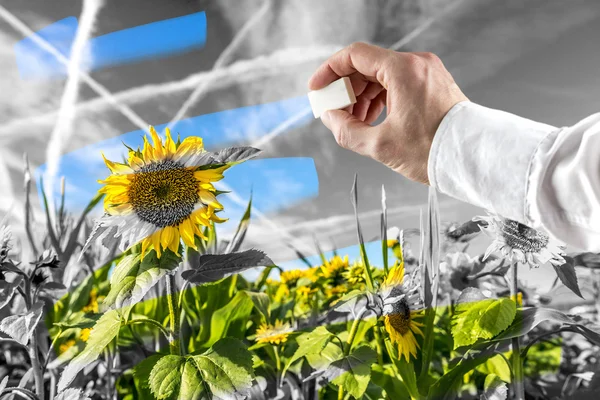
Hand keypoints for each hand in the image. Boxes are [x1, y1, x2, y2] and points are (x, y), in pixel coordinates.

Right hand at [309, 42, 467, 184]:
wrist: (472, 157)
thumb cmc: (434, 151)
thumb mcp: (380, 145)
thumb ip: (346, 130)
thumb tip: (329, 117)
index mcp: (404, 70)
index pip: (355, 56)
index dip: (329, 71)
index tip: (317, 88)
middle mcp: (417, 64)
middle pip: (367, 66)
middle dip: (345, 90)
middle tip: (333, 112)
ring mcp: (426, 73)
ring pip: (381, 77)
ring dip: (361, 97)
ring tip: (353, 124)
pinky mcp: (431, 84)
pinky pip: (397, 84)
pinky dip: (380, 99)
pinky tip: (371, 120)